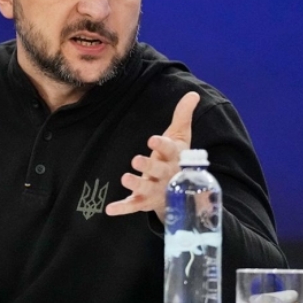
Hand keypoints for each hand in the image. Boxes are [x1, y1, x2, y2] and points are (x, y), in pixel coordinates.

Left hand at [105, 91, 199, 221]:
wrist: (183, 194)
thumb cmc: (176, 159)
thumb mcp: (181, 138)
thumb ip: (183, 116)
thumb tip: (193, 93)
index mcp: (175, 157)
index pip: (170, 150)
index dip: (162, 145)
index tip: (152, 139)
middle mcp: (167, 176)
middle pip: (158, 171)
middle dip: (148, 166)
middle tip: (136, 160)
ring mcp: (156, 190)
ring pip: (146, 189)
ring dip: (136, 184)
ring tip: (125, 178)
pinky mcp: (145, 203)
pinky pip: (133, 206)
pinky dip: (122, 208)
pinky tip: (109, 209)